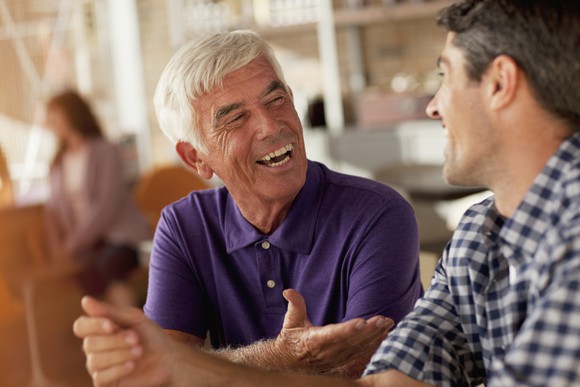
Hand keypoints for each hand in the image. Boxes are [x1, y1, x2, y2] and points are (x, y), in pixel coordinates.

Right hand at [73, 296, 175, 385]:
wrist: (168, 358)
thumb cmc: (150, 335)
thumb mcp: (134, 319)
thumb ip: (109, 311)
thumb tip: (85, 300)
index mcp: (98, 330)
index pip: (81, 326)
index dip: (93, 326)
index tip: (112, 325)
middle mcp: (94, 349)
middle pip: (89, 344)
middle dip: (115, 341)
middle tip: (136, 339)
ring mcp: (98, 367)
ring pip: (94, 362)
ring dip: (119, 355)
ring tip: (139, 351)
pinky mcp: (105, 383)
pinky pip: (100, 378)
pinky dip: (118, 370)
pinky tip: (132, 365)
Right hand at [275, 289, 392, 376]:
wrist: (290, 363)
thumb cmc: (292, 339)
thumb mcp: (291, 322)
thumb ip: (294, 305)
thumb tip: (288, 291)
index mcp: (315, 340)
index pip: (333, 334)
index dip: (348, 329)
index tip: (362, 322)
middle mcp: (328, 352)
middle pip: (352, 341)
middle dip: (370, 331)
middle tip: (384, 320)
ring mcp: (337, 358)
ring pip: (360, 348)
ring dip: (375, 336)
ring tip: (388, 324)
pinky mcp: (343, 360)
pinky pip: (362, 353)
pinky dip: (374, 345)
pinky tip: (385, 335)